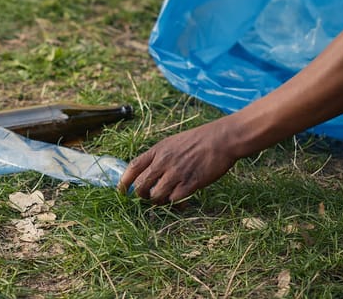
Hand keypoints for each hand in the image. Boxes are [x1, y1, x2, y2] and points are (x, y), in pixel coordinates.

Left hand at [117, 118, 238, 204]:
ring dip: (159, 201)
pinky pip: (174, 200)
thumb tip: (148, 173)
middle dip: (141, 196)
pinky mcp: (190, 183)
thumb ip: (159, 156)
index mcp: (158, 150)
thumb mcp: (172, 143)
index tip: (121, 191)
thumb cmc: (198, 140)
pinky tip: (182, 201)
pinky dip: (176, 203)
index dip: (124, 181)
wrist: (221, 139)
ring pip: (156, 196)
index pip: (133, 167)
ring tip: (167, 198)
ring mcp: (176, 173)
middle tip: (149, 197)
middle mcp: (163, 162)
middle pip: (141, 186)